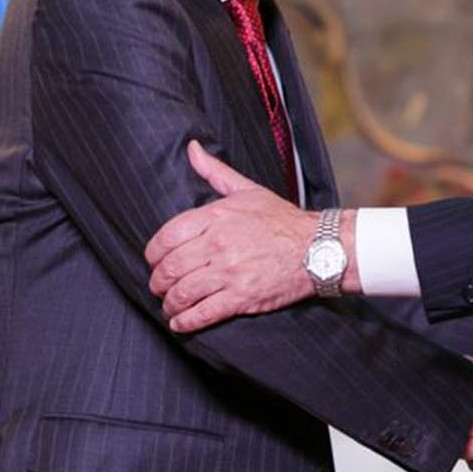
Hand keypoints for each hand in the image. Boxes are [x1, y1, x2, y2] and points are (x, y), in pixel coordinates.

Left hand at [147, 141, 326, 329]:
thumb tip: (192, 148)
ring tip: (170, 306)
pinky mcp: (242, 297)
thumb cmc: (283, 220)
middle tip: (160, 287)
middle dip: (158, 282)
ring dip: (170, 304)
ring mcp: (230, 272)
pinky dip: (185, 321)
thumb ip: (215, 171)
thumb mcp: (247, 190)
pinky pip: (202, 313)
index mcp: (216, 216)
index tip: (154, 261)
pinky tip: (181, 322)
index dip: (153, 254)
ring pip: (182, 293)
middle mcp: (219, 244)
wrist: (319, 248)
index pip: (166, 237)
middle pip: (169, 268)